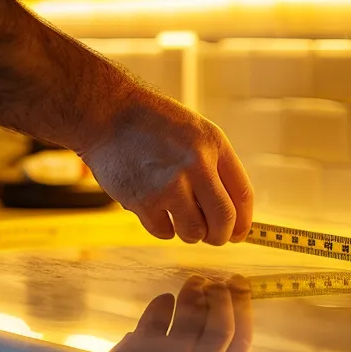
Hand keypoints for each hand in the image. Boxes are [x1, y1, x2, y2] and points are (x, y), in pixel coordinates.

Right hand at [78, 93, 254, 244]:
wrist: (107, 115)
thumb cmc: (154, 125)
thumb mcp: (196, 131)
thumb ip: (217, 166)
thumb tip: (232, 217)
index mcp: (213, 145)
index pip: (242, 195)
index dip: (244, 222)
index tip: (238, 233)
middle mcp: (195, 164)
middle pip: (223, 220)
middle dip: (220, 236)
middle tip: (213, 236)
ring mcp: (169, 184)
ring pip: (194, 233)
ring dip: (190, 232)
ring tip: (180, 217)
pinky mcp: (142, 201)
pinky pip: (164, 233)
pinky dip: (164, 228)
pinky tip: (157, 210)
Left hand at [105, 275, 253, 351]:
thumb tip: (202, 332)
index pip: (240, 342)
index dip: (243, 310)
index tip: (240, 287)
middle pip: (221, 325)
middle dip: (224, 296)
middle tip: (219, 281)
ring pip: (192, 314)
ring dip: (195, 293)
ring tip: (194, 282)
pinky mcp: (139, 350)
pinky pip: (157, 317)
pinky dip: (163, 303)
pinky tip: (164, 299)